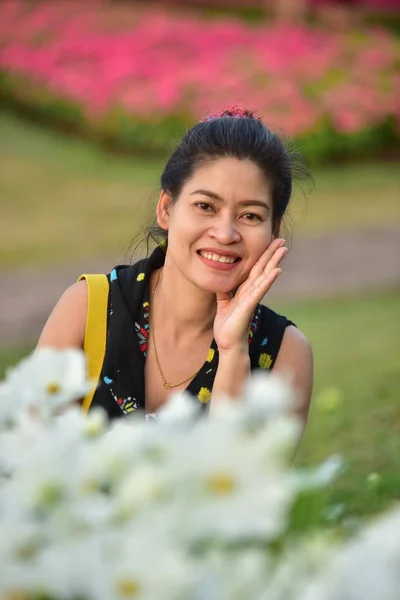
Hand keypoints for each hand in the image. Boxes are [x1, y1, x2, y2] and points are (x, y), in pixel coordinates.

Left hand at [213, 238, 287, 352]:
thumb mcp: (223, 303)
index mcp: (245, 290)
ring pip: (265, 276)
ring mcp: (252, 298)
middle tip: (282, 240)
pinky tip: (277, 270)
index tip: (270, 243)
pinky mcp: (249, 305)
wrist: (228, 343)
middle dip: (272, 254)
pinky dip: (268, 280)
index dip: (263, 256)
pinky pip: (260, 290)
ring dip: (275, 262)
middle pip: (264, 269)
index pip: (256, 269)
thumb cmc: (227, 326)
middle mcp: (251, 292)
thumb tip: (221, 280)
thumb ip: (224, 291)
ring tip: (284, 249)